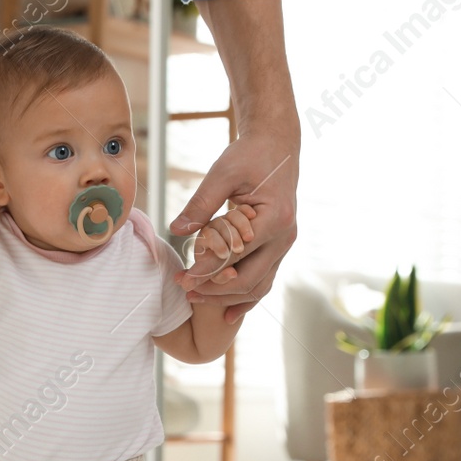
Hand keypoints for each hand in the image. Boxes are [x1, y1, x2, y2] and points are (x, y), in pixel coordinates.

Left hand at [170, 130, 297, 322]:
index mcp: (275, 218)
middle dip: (214, 289)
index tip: (181, 278)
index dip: (207, 270)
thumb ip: (201, 203)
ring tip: (195, 300)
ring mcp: (284, 245)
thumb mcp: (223, 173)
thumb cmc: (250, 155)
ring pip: (258, 285)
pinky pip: (264, 279)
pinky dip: (245, 298)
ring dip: (227, 298)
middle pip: (249, 279)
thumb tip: (176, 230)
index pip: (236, 255)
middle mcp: (285, 237)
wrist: (277, 147)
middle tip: (183, 290)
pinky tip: (226, 314)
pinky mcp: (278, 247)